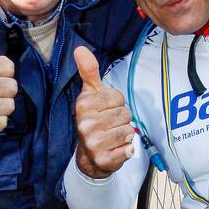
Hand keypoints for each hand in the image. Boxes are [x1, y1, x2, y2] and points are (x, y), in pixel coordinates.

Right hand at [73, 45, 135, 178]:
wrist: (89, 158)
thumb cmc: (93, 122)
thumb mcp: (90, 96)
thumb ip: (89, 73)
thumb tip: (80, 49)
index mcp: (83, 105)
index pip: (118, 97)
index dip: (116, 104)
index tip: (105, 111)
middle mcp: (86, 124)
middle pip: (125, 114)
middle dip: (122, 120)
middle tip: (110, 127)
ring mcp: (94, 143)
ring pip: (129, 131)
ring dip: (126, 135)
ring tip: (113, 138)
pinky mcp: (104, 160)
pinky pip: (129, 149)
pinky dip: (127, 150)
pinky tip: (117, 150)